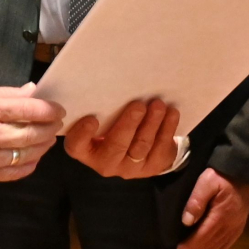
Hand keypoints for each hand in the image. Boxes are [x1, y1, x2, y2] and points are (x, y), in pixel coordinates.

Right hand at [0, 85, 63, 180]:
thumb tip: (33, 92)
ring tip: (47, 137)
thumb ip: (6, 94)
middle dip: (51, 127)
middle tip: (57, 123)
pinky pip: (17, 172)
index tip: (58, 109)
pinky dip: (30, 164)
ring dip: (44, 145)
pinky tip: (33, 155)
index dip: (50, 109)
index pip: (30, 110)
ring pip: (29, 154)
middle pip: (34, 133)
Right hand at [63, 99, 180, 178]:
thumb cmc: (113, 125)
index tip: (92, 119)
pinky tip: (171, 113)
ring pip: (141, 147)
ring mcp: (130, 168)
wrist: (139, 146)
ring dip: (151, 124)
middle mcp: (106, 162)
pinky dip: (167, 129)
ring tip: (158, 105)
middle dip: (128, 124)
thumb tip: (110, 79)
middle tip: (138, 105)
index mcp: (87, 150)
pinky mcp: (152, 167)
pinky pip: (161, 149)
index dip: (82, 134)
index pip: (77, 146)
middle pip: (116, 146)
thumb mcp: (103, 119)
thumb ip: (101, 109)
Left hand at [175, 168, 248, 248]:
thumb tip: (186, 222)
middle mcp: (229, 227)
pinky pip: (227, 245)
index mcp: (220, 217)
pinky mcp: (240, 227)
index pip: (202, 238)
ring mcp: (236, 228)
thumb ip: (196, 201)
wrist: (245, 173)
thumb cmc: (223, 176)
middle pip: (209, 246)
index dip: (189, 247)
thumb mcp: (206, 182)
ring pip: (218, 248)